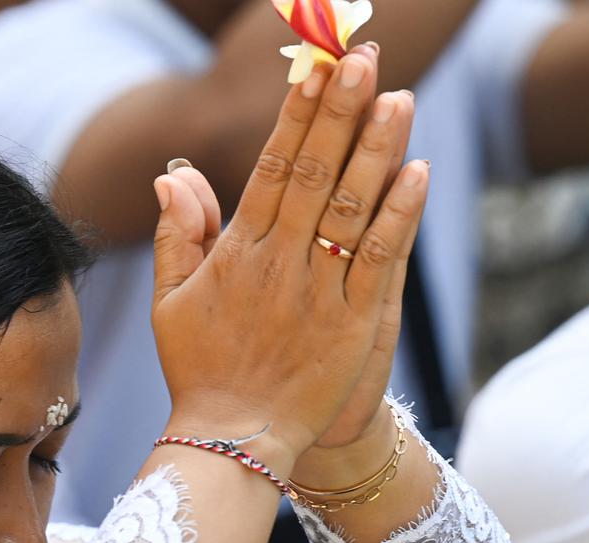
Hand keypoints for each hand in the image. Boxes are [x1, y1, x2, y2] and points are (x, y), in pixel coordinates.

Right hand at [151, 48, 428, 459]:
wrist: (233, 440)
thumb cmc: (199, 368)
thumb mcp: (171, 300)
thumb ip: (178, 234)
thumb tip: (174, 173)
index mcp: (237, 253)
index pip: (272, 167)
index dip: (296, 116)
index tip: (313, 70)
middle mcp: (279, 263)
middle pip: (315, 173)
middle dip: (339, 111)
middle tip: (361, 57)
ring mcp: (319, 293)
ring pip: (352, 208)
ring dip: (376, 150)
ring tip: (397, 95)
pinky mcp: (352, 325)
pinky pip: (379, 261)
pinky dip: (399, 216)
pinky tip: (416, 171)